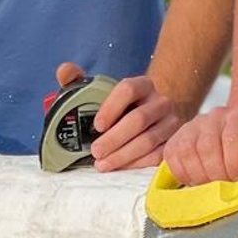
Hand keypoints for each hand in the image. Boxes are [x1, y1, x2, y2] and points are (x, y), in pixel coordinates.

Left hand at [52, 64, 184, 171]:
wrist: (154, 117)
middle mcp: (161, 102)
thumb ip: (79, 80)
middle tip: (95, 151)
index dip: (111, 107)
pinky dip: (137, 163)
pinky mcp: (173, 143)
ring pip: (149, 140)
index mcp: (143, 85)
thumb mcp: (101, 91)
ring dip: (123, 155)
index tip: (97, 125)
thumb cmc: (121, 107)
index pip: (128, 89)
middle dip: (115, 138)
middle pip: (139, 119)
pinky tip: (121, 167)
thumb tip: (64, 70)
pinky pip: (158, 155)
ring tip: (102, 164)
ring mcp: (171, 123)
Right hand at [163, 102, 237, 186]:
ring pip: (187, 151)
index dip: (235, 163)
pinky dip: (181, 173)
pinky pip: (172, 155)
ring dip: (198, 176)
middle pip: (207, 147)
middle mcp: (217, 115)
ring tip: (211, 187)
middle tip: (224, 189)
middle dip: (216, 175)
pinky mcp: (179, 135)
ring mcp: (195, 124)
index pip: (233, 136)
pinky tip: (195, 181)